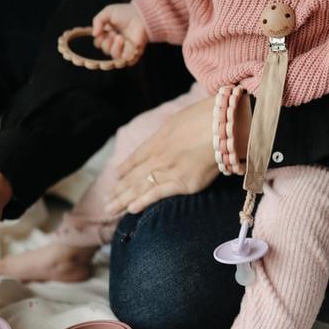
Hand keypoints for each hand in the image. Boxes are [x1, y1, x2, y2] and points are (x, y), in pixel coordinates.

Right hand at [92, 3, 147, 62]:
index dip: (99, 39)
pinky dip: (125, 53)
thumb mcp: (108, 12)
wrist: (141, 16)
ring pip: (114, 56)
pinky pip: (126, 61)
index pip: (98, 43)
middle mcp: (115, 43)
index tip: (104, 31)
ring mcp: (124, 49)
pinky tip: (126, 43)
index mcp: (108, 34)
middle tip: (114, 33)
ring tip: (120, 37)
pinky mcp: (133, 54)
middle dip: (107, 42)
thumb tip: (94, 34)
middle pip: (105, 50)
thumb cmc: (125, 13)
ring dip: (115, 47)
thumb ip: (97, 21)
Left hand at [105, 95, 230, 216]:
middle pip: (133, 176)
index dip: (124, 169)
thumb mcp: (180, 120)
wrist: (223, 127)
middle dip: (118, 191)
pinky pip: (157, 194)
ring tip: (110, 209)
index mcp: (157, 140)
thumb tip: (169, 135)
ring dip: (123, 200)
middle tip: (106, 202)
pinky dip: (143, 202)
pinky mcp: (182, 183)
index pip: (135, 158)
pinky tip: (131, 209)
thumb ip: (170, 132)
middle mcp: (158, 157)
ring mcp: (168, 170)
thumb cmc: (207, 119)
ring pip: (139, 187)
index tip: (115, 178)